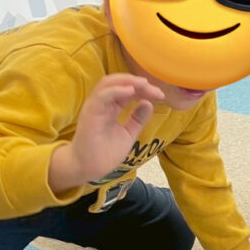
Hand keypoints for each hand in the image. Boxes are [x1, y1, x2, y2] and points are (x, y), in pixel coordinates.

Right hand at [49, 74, 164, 191]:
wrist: (89, 168)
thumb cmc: (105, 153)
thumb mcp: (128, 134)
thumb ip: (137, 119)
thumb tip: (149, 103)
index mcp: (111, 106)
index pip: (127, 90)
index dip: (144, 89)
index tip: (160, 95)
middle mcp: (102, 103)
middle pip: (119, 82)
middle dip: (138, 82)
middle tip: (156, 90)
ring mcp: (95, 106)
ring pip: (108, 83)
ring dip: (128, 81)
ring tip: (144, 84)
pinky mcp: (90, 113)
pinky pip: (103, 96)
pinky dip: (117, 90)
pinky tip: (131, 91)